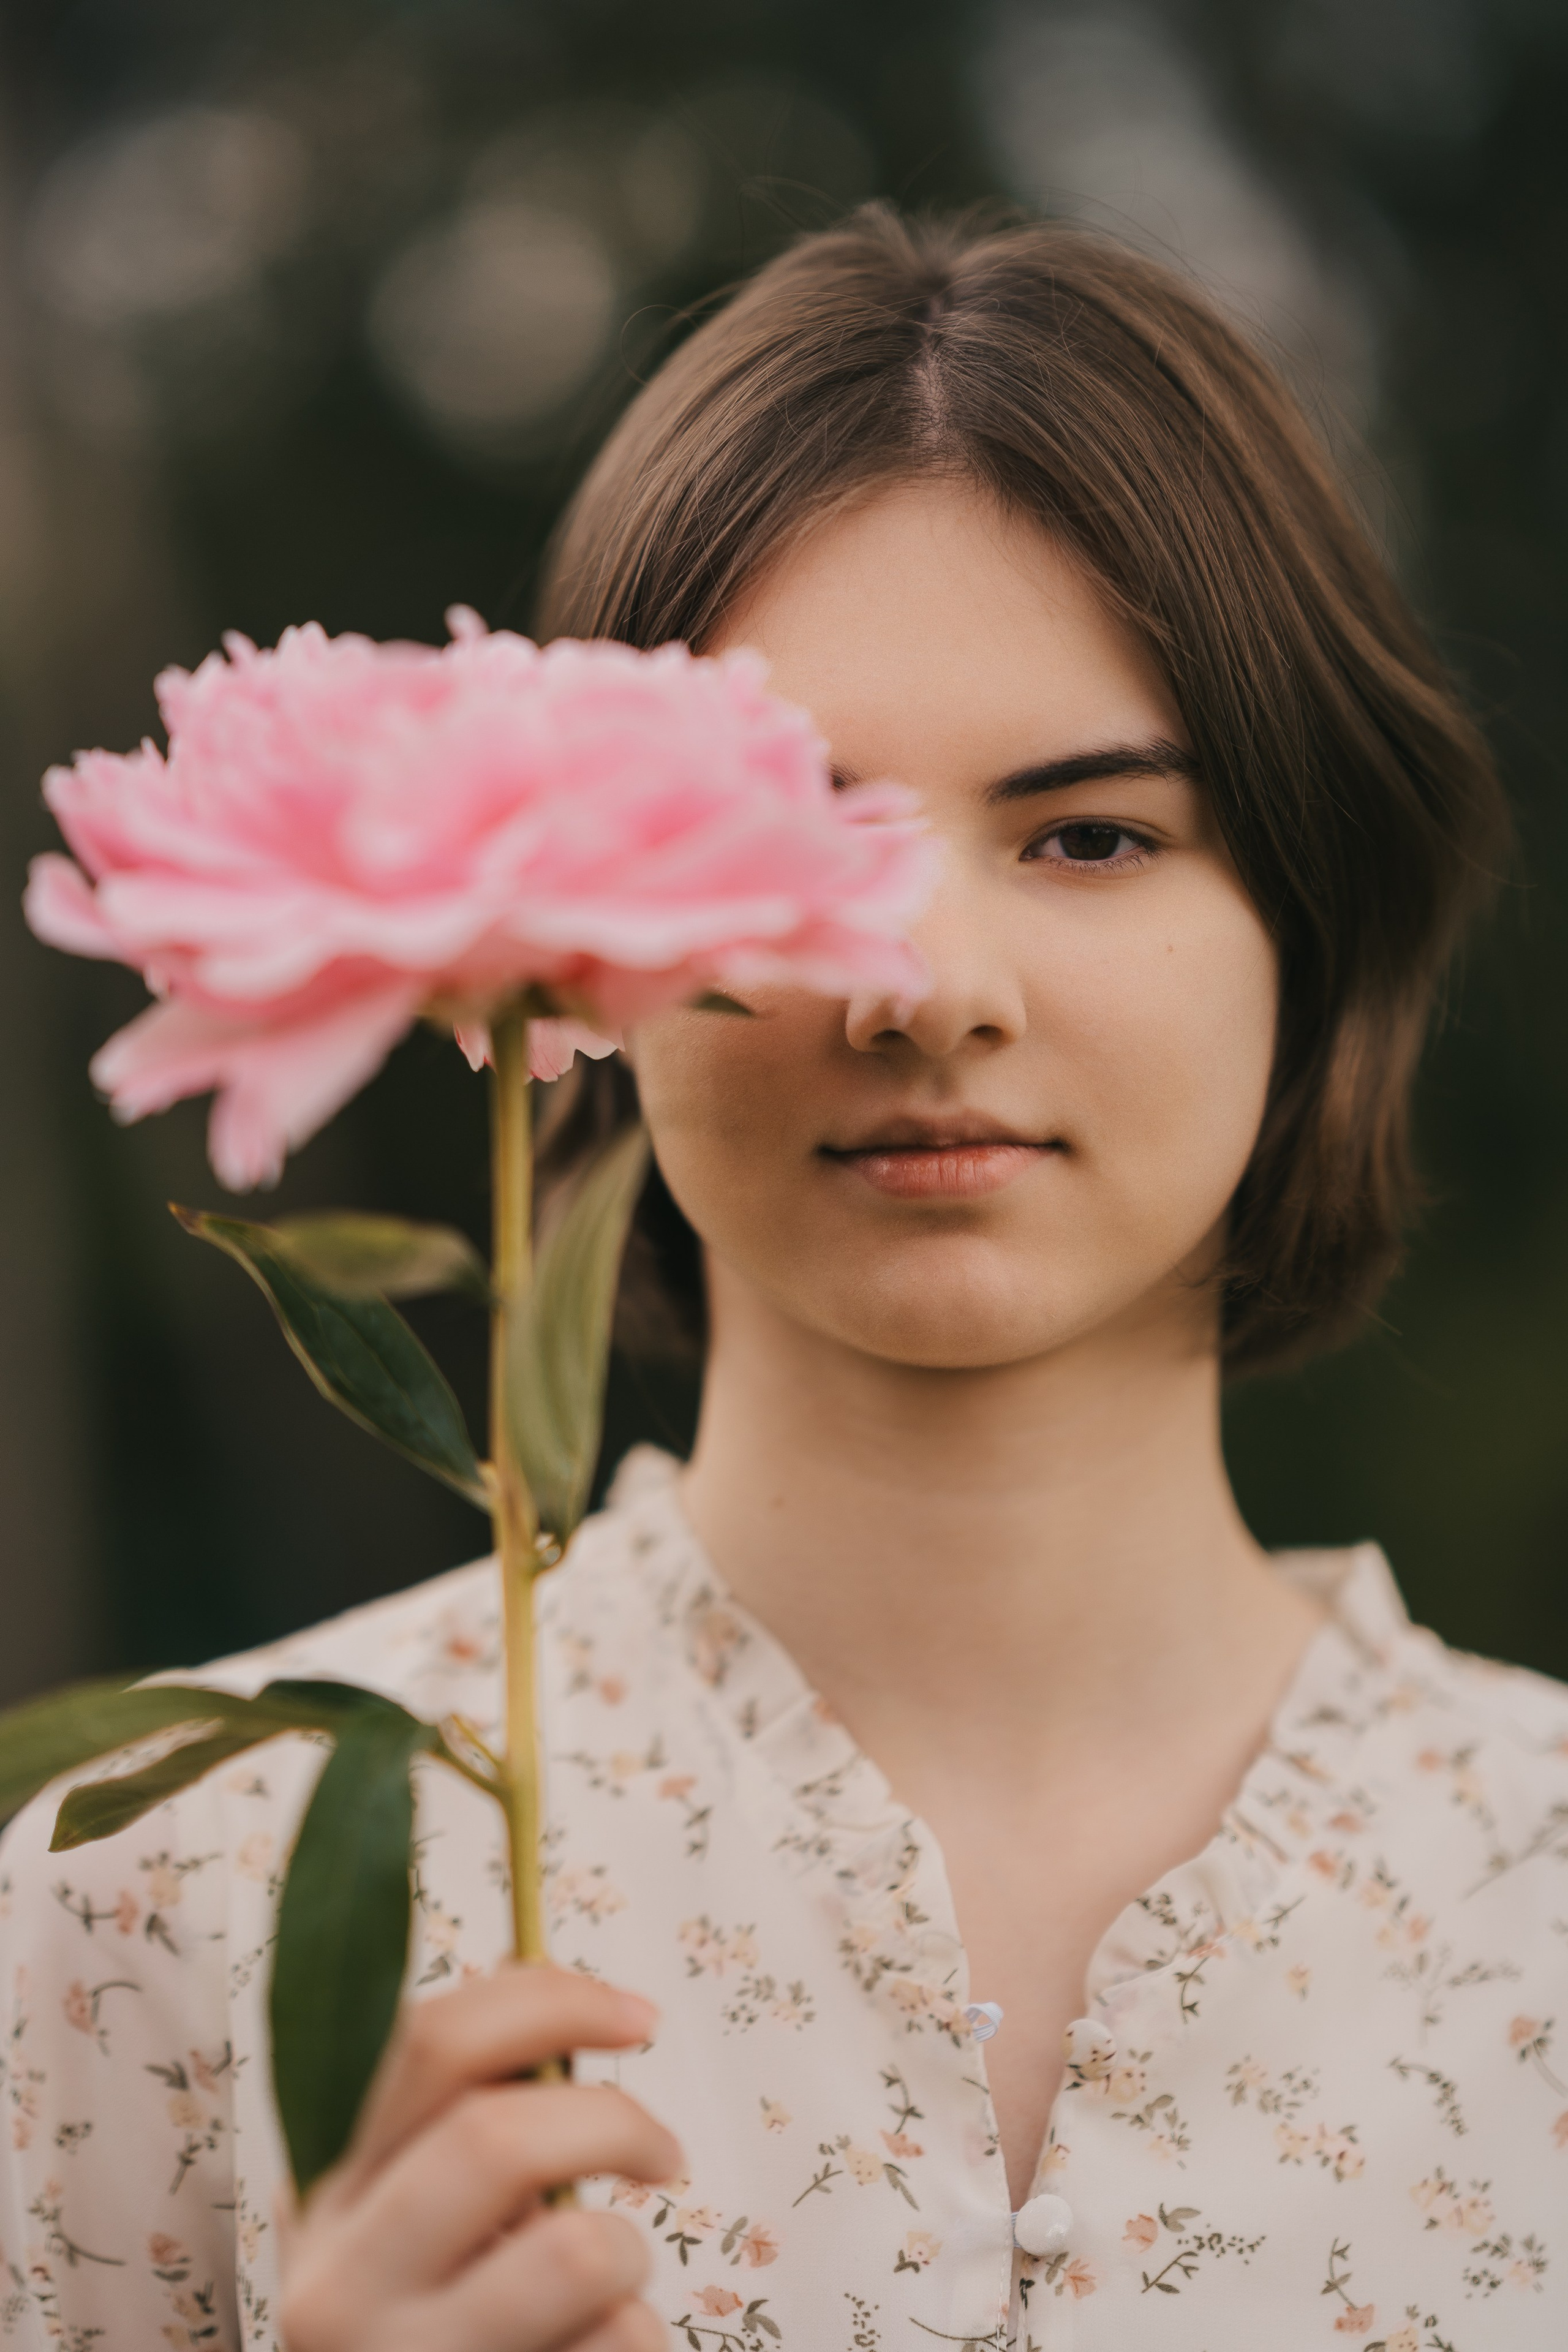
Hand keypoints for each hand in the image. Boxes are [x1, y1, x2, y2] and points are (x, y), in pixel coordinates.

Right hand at [279, 1965, 678, 2351]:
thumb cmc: (437, 2330)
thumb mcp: (412, 2221)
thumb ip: (462, 2119)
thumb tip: (547, 1990)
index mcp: (325, 2195)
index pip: (430, 2041)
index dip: (551, 2001)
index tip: (639, 2016)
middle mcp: (335, 2282)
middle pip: (497, 2136)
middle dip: (614, 2121)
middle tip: (663, 2155)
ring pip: (572, 2250)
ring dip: (629, 2254)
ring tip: (612, 2286)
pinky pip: (613, 2346)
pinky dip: (637, 2345)